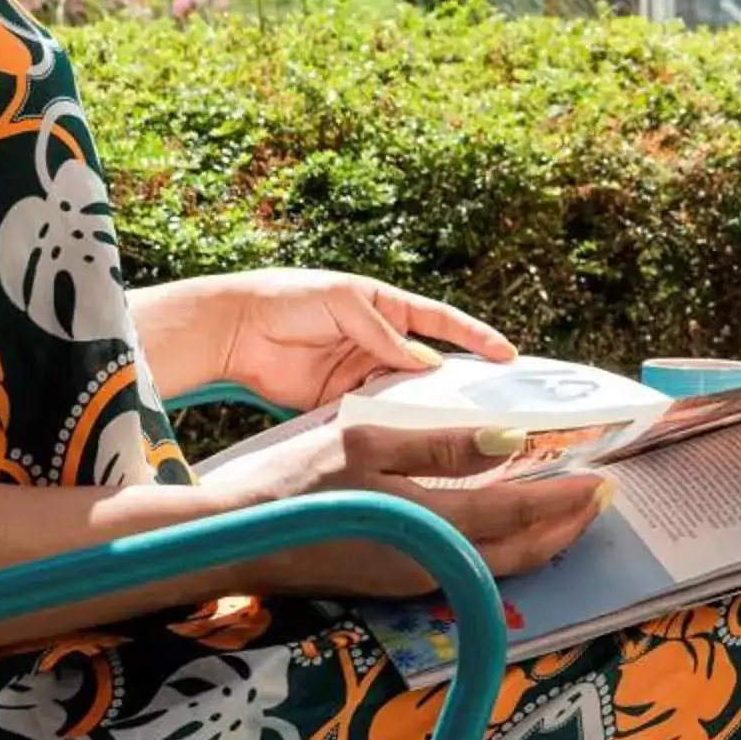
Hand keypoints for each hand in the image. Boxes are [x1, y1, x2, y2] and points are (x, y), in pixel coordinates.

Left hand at [148, 268, 515, 412]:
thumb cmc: (288, 299)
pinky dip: (387, 427)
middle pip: (429, 366)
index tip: (507, 356)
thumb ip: (382, 334)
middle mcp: (380, 342)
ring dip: (424, 410)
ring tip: (456, 430)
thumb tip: (423, 364)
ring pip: (403, 395)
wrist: (233, 329)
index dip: (475, 337)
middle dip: (458, 384)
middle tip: (492, 405)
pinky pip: (371, 415)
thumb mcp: (343, 303)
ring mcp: (360, 374)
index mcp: (386, 307)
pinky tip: (406, 441)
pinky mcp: (337, 401)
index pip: (441, 322)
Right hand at [208, 413, 609, 596]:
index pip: (520, 516)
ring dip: (540, 539)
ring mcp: (415, 581)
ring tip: (567, 507)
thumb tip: (512, 443)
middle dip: (567, 526)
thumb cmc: (294, 485)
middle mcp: (432, 567)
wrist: (232, 540)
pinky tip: (504, 521)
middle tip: (601, 495)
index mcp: (431, 528)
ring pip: (499, 567)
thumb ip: (442, 447)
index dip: (567, 500)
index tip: (604, 479)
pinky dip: (504, 547)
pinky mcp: (398, 582)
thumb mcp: (367, 444)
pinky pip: (471, 568)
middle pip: (523, 554)